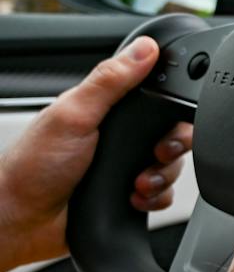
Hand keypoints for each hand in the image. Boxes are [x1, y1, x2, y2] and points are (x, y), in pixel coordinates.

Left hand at [0, 37, 193, 271]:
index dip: (172, 107)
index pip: (155, 98)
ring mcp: (124, 165)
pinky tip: (134, 198)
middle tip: (156, 154)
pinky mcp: (129, 193)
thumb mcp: (73, 115)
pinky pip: (162, 194)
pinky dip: (156, 198)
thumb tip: (144, 49)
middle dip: (171, 148)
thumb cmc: (33, 168)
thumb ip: (110, 81)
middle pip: (171, 133)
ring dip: (161, 177)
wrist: (23, 222)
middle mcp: (117, 137)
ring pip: (171, 166)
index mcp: (104, 110)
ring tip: (137, 184)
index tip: (170, 120)